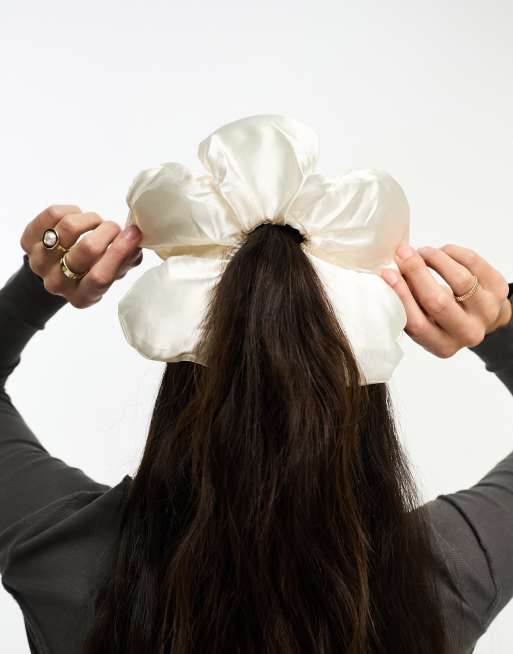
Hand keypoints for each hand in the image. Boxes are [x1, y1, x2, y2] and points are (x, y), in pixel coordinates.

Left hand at [20, 205, 142, 308]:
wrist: (57, 271)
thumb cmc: (91, 272)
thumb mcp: (111, 274)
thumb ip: (126, 261)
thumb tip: (135, 240)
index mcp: (82, 297)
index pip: (101, 277)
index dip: (119, 252)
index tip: (134, 234)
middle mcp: (57, 283)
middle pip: (87, 248)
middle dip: (108, 231)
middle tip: (115, 228)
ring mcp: (39, 262)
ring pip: (69, 227)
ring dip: (92, 219)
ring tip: (98, 222)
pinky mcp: (28, 241)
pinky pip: (52, 214)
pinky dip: (72, 210)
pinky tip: (78, 217)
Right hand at [380, 244, 510, 357]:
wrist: (480, 316)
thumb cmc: (443, 317)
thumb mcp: (424, 320)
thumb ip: (408, 304)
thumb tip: (391, 273)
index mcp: (442, 346)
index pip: (417, 323)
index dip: (401, 295)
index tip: (387, 273)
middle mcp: (467, 333)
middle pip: (437, 301)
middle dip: (416, 273)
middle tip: (402, 253)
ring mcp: (487, 312)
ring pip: (459, 279)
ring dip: (435, 259)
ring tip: (422, 252)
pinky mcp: (499, 290)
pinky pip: (474, 263)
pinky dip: (452, 252)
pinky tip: (441, 252)